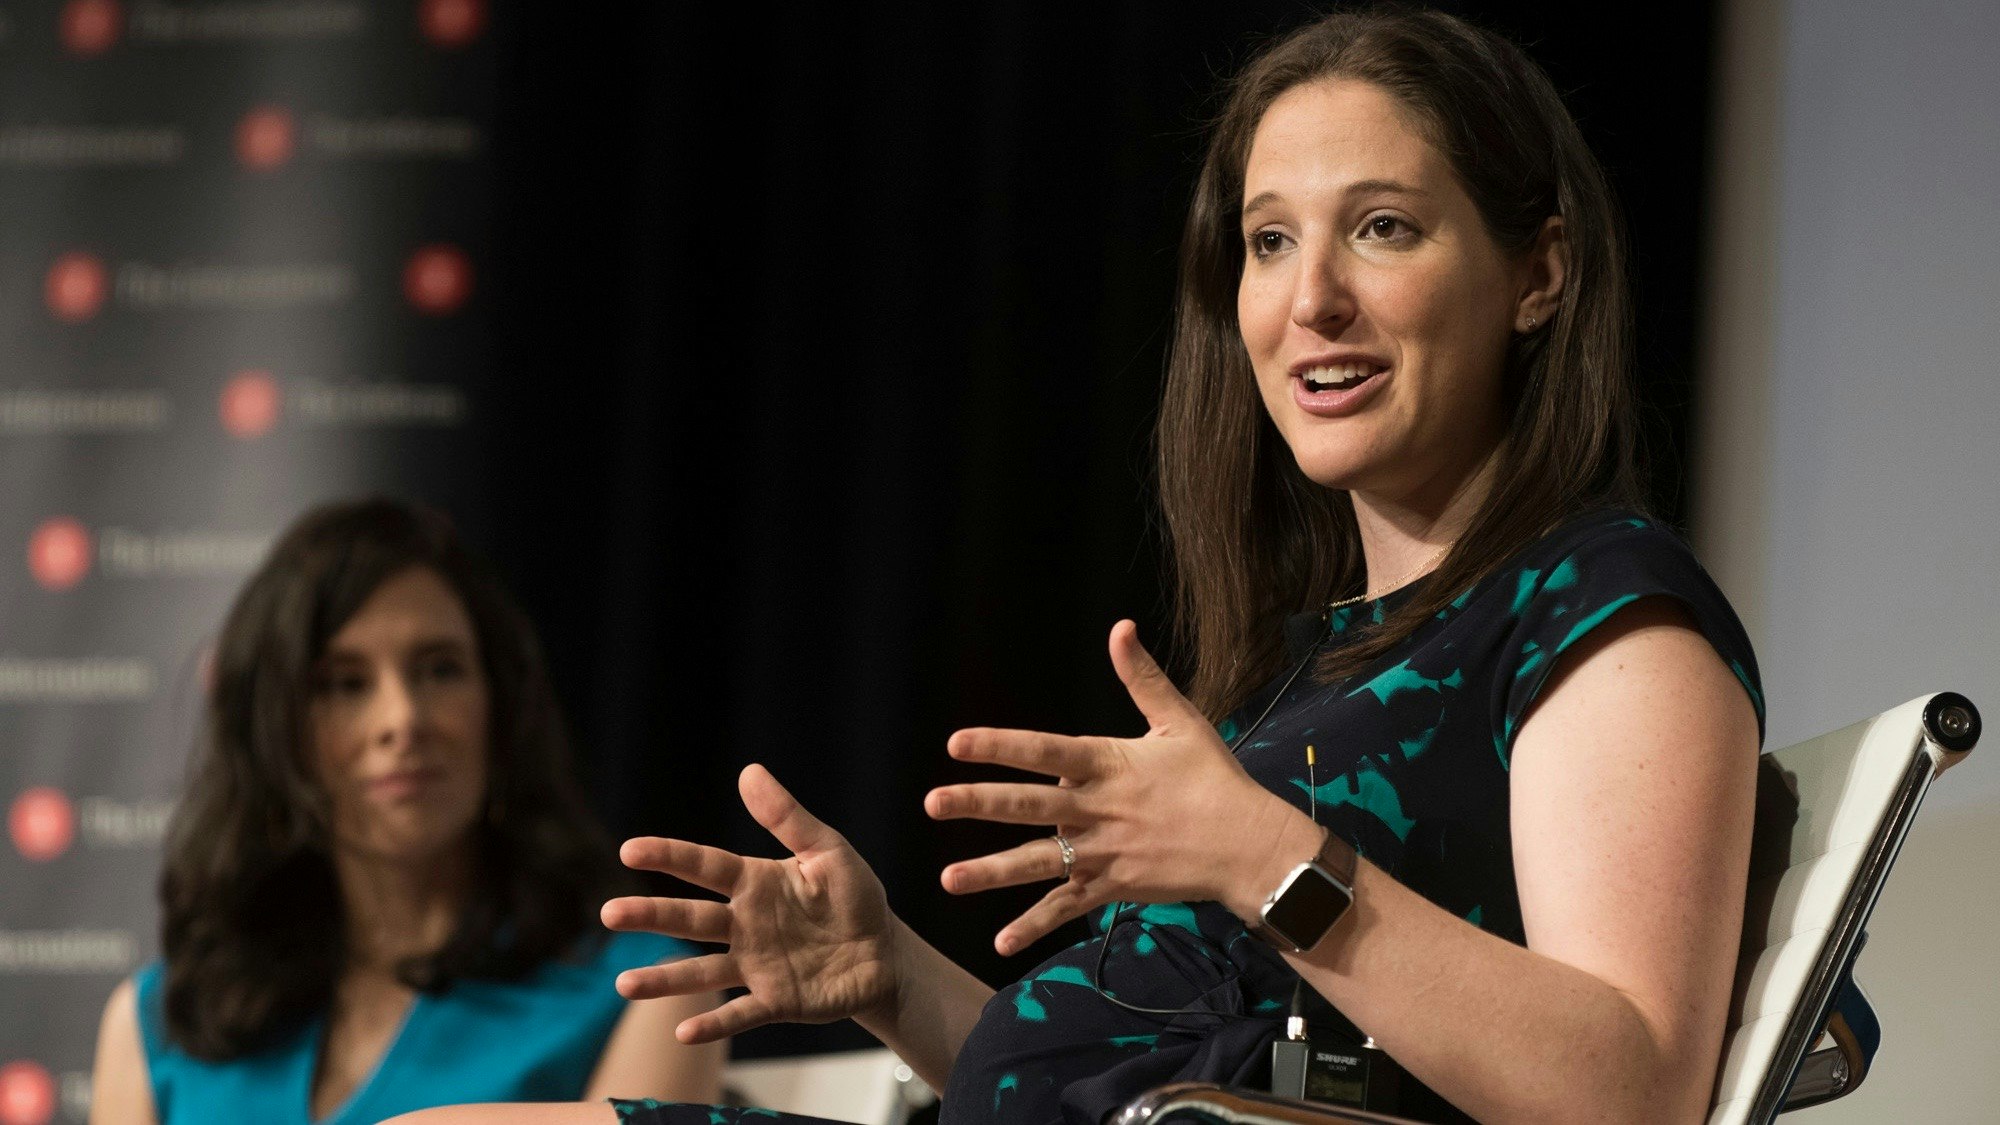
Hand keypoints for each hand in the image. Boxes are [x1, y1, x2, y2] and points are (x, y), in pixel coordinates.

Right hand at [603, 764, 900, 1043]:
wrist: (885, 953)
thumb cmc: (854, 897)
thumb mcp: (828, 851)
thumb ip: (788, 818)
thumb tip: (749, 771)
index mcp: (755, 883)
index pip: (705, 866)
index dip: (670, 856)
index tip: (629, 850)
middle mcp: (746, 925)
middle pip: (691, 919)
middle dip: (650, 916)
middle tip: (609, 914)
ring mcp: (757, 965)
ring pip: (703, 972)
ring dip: (664, 979)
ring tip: (624, 984)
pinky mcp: (777, 1001)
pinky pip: (741, 1013)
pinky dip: (713, 1023)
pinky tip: (684, 1032)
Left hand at [926, 620, 1318, 953]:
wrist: (1248, 845)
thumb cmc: (1214, 778)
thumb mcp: (1179, 721)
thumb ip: (1142, 678)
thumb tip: (1121, 626)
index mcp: (1108, 765)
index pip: (1044, 751)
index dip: (1000, 746)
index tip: (957, 743)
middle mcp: (1098, 809)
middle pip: (1028, 806)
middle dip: (978, 804)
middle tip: (932, 803)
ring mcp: (1103, 853)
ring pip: (1038, 862)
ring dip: (991, 872)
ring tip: (947, 879)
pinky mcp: (1112, 887)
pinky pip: (1065, 908)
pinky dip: (1034, 927)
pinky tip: (1000, 943)